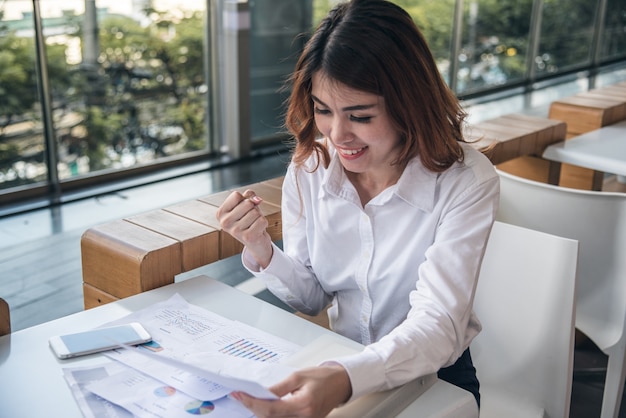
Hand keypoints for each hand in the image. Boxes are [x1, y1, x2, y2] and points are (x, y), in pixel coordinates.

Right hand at [216, 189, 272, 267]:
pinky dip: (264, 223)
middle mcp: (224, 223)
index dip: (245, 199)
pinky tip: (258, 230)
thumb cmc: (250, 220)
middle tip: (251, 219)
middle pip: (247, 203)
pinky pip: (262, 220)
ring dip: (259, 217)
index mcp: (220, 213)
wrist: (256, 243)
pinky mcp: (248, 237)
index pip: (236, 195)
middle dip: (253, 208)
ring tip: (254, 225)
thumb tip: (257, 199)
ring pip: (255, 212)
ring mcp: (235, 231)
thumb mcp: (247, 205)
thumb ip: (249, 196)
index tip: (244, 209)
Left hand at [230, 364, 351, 417]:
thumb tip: (261, 394)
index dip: (252, 403)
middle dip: (253, 408)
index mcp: (303, 405)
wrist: (340, 384)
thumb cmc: (322, 378)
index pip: (270, 409)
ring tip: (251, 400)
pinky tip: (265, 407)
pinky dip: (272, 415)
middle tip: (242, 396)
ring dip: (262, 413)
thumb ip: (278, 388)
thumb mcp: (298, 376)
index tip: (239, 395)